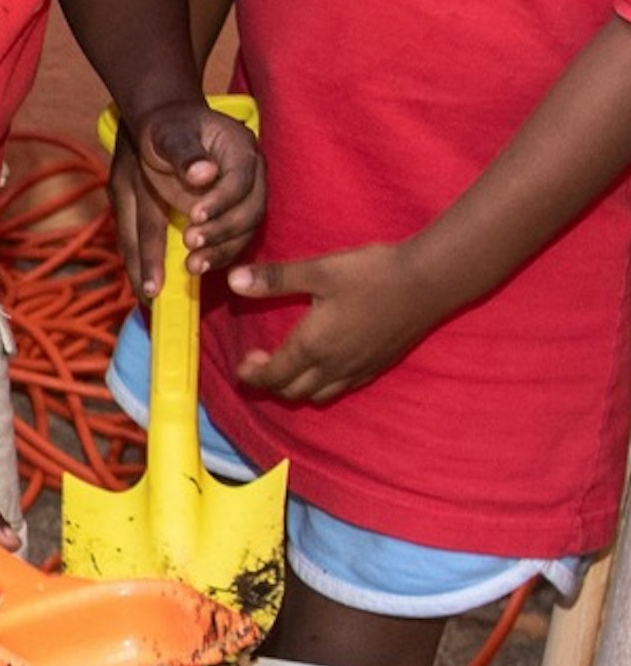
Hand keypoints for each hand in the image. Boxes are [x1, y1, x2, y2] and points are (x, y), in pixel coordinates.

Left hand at [112, 107, 266, 292]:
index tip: (194, 215)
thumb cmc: (167, 130)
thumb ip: (184, 153)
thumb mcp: (169, 135)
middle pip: (250, 210)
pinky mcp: (233, 215)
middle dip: (223, 231)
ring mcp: (246, 198)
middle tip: (190, 242)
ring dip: (222, 251)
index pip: (240, 179)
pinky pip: (234, 240)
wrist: (169, 133)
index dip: (221, 200)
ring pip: (246, 230)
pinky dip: (218, 255)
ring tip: (192, 265)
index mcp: (241, 148)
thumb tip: (203, 174)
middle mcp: (252, 175)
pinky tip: (195, 267)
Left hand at [225, 242, 447, 405]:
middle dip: (271, 382)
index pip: (273, 377)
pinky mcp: (381, 364)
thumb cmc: (374, 273)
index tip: (243, 363)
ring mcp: (360, 368)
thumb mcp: (320, 271)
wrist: (432, 280)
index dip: (252, 375)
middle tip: (261, 360)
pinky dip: (326, 385)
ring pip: (320, 395)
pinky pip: (345, 387)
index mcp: (313, 347)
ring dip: (297, 387)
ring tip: (289, 365)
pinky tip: (327, 364)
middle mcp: (335, 366)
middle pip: (293, 391)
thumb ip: (275, 279)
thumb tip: (233, 279)